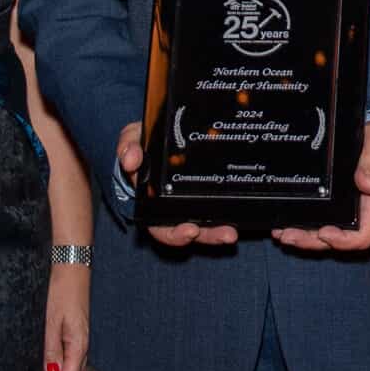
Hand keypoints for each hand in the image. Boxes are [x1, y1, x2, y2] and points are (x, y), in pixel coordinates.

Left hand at [41, 258, 91, 370]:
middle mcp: (79, 345)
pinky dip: (51, 370)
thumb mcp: (51, 321)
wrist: (71, 264)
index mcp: (78, 345)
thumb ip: (50, 350)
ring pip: (63, 370)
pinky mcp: (70, 332)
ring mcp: (76, 339)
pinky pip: (62, 358)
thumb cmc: (62, 290)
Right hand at [123, 119, 239, 248]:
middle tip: (226, 235)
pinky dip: (229, 214)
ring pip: (207, 226)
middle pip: (191, 232)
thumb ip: (127, 148)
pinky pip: (219, 210)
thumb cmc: (143, 143)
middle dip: (208, 236)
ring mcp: (192, 203)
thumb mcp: (131, 140)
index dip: (175, 234)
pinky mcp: (208, 194)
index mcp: (151, 203)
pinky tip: (241, 215)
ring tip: (233, 232)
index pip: (161, 228)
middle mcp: (173, 208)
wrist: (160, 133)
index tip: (189, 231)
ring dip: (220, 231)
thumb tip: (130, 160)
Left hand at [273, 118, 369, 253]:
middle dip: (312, 242)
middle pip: (339, 242)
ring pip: (328, 236)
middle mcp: (365, 216)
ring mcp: (352, 214)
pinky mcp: (341, 208)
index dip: (342, 241)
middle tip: (288, 235)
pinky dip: (305, 227)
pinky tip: (287, 223)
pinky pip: (324, 223)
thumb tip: (366, 184)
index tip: (323, 233)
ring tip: (282, 233)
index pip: (362, 237)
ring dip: (305, 238)